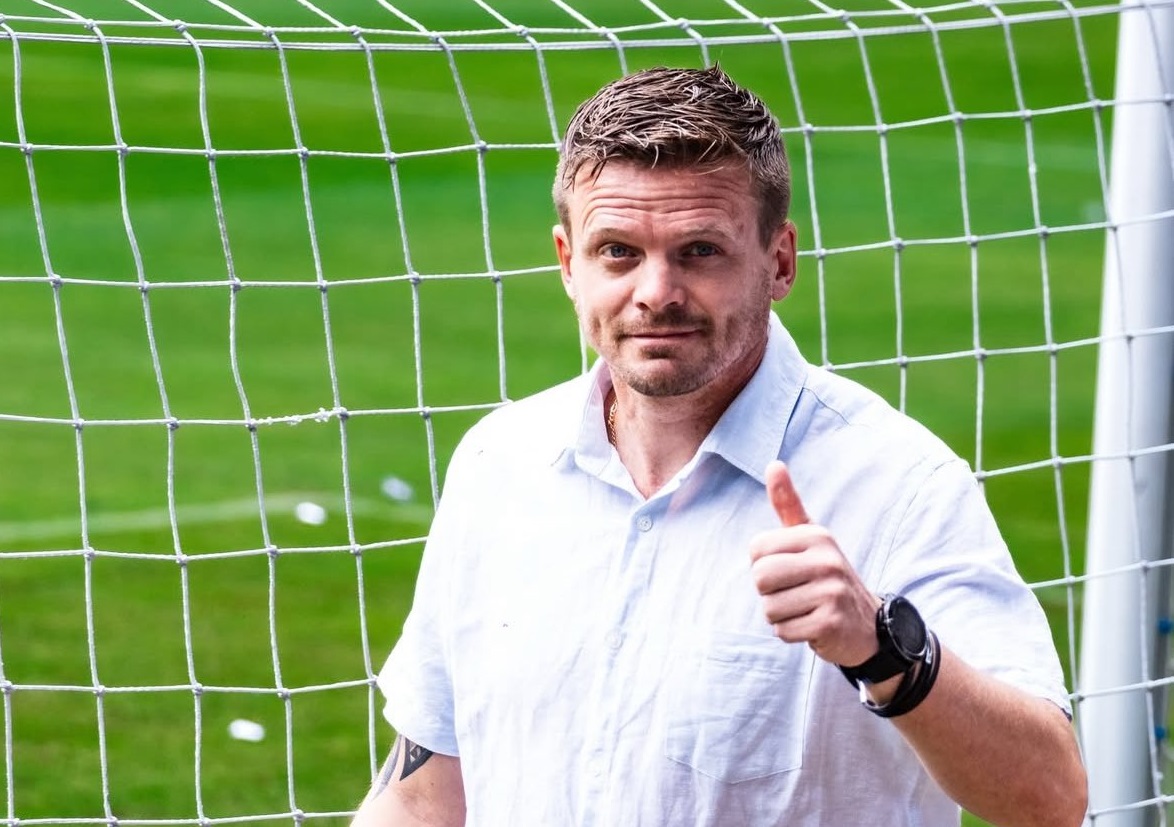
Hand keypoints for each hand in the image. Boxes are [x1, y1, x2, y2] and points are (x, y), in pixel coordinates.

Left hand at [749, 460, 881, 666]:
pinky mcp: (831, 623)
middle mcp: (827, 560)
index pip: (756, 549)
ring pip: (769, 608)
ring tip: (805, 608)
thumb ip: (789, 504)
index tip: (788, 569)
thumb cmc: (825, 576)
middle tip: (794, 592)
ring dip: (780, 615)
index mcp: (816, 536)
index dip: (763, 565)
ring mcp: (831, 592)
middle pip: (760, 578)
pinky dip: (791, 633)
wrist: (867, 625)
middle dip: (769, 592)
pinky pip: (783, 631)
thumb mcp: (811, 537)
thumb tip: (773, 464)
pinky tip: (811, 624)